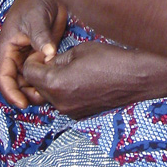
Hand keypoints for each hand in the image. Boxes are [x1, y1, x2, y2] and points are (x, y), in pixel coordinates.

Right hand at [0, 0, 68, 108]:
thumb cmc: (36, 1)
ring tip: (49, 95)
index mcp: (6, 48)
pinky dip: (44, 78)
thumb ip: (41, 38)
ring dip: (35, 88)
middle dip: (25, 94)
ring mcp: (27, 54)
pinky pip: (38, 71)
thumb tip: (48, 55)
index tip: (23, 104)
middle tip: (42, 101)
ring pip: (27, 79)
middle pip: (15, 82)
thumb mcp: (36, 20)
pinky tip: (55, 83)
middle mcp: (14, 54)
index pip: (3, 77)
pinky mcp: (39, 53)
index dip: (11, 93)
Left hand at [20, 41, 166, 118]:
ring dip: (54, 83)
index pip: (28, 72)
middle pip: (37, 87)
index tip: (44, 52)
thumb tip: (47, 63)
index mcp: (56, 83)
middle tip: (55, 59)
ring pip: (50, 96)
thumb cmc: (110, 59)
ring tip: (71, 69)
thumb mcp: (79, 51)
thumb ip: (57, 59)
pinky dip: (66, 91)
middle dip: (42, 73)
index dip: (34, 59)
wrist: (138, 77)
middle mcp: (60, 102)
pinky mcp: (81, 115)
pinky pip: (64, 102)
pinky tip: (82, 80)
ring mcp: (71, 112)